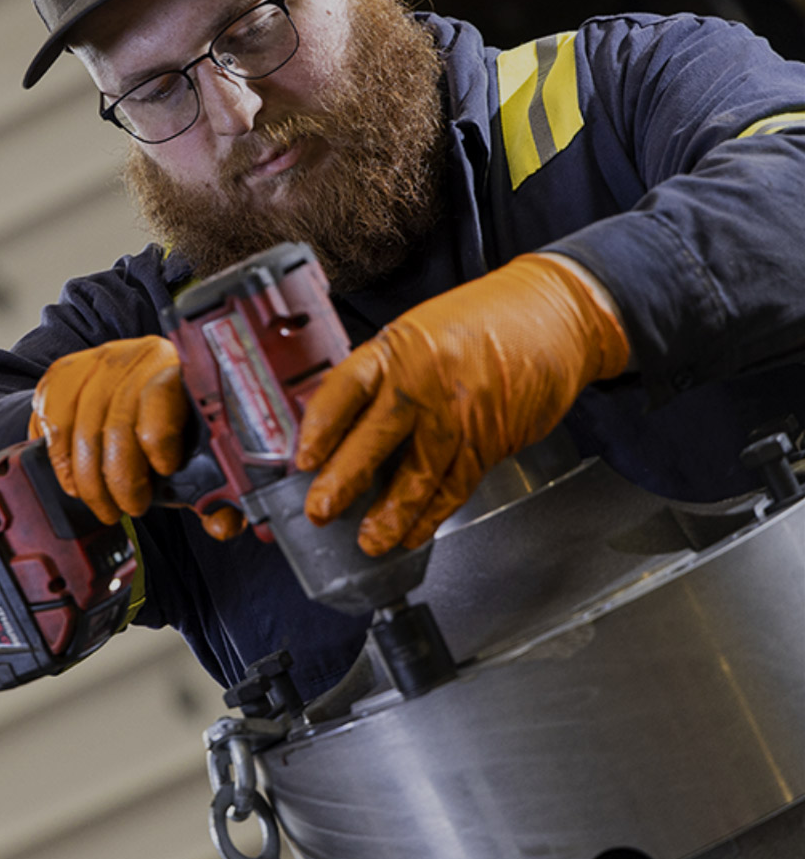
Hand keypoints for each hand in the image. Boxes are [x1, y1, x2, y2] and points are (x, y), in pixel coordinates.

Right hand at [30, 336, 244, 537]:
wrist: (135, 384)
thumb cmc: (172, 425)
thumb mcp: (198, 452)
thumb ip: (217, 492)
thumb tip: (222, 524)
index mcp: (179, 369)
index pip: (161, 395)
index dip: (159, 439)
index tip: (164, 471)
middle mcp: (134, 358)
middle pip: (116, 421)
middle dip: (120, 478)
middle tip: (129, 508)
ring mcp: (94, 363)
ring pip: (80, 428)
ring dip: (88, 479)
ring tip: (104, 505)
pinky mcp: (63, 374)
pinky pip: (52, 422)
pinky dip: (60, 460)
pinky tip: (74, 482)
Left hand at [295, 253, 628, 554]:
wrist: (556, 317)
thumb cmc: (482, 323)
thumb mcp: (419, 334)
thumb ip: (383, 378)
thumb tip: (341, 431)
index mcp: (398, 347)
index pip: (347, 387)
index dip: (321, 426)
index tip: (303, 461)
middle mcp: (426, 378)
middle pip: (377, 434)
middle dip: (345, 478)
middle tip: (321, 511)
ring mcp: (462, 410)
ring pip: (420, 471)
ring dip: (393, 512)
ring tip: (371, 541)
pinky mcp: (493, 437)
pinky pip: (457, 483)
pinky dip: (434, 513)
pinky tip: (415, 531)